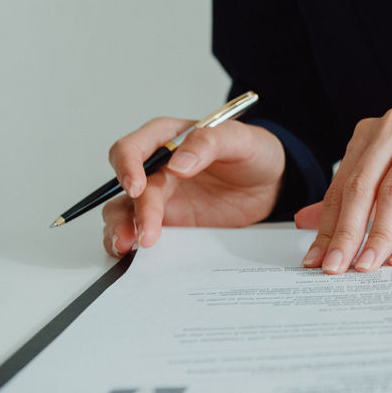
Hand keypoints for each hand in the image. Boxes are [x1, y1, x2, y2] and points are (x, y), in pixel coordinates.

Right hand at [102, 118, 284, 255]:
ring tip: (129, 246)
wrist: (270, 183)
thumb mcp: (241, 139)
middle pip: (128, 186)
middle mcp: (156, 167)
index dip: (127, 166)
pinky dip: (131, 242)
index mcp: (168, 138)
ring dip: (121, 228)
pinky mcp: (167, 220)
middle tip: (146, 233)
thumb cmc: (253, 153)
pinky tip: (134, 254)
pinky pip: (138, 230)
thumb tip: (178, 163)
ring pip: (122, 210)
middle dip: (133, 210)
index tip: (137, 188)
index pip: (132, 148)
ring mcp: (160, 196)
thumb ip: (209, 142)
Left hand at [294, 107, 391, 272]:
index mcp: (371, 132)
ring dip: (379, 236)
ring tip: (368, 264)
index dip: (328, 225)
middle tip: (337, 266)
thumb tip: (305, 223)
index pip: (342, 184)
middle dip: (347, 233)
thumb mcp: (389, 178)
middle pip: (362, 187)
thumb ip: (350, 198)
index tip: (318, 258)